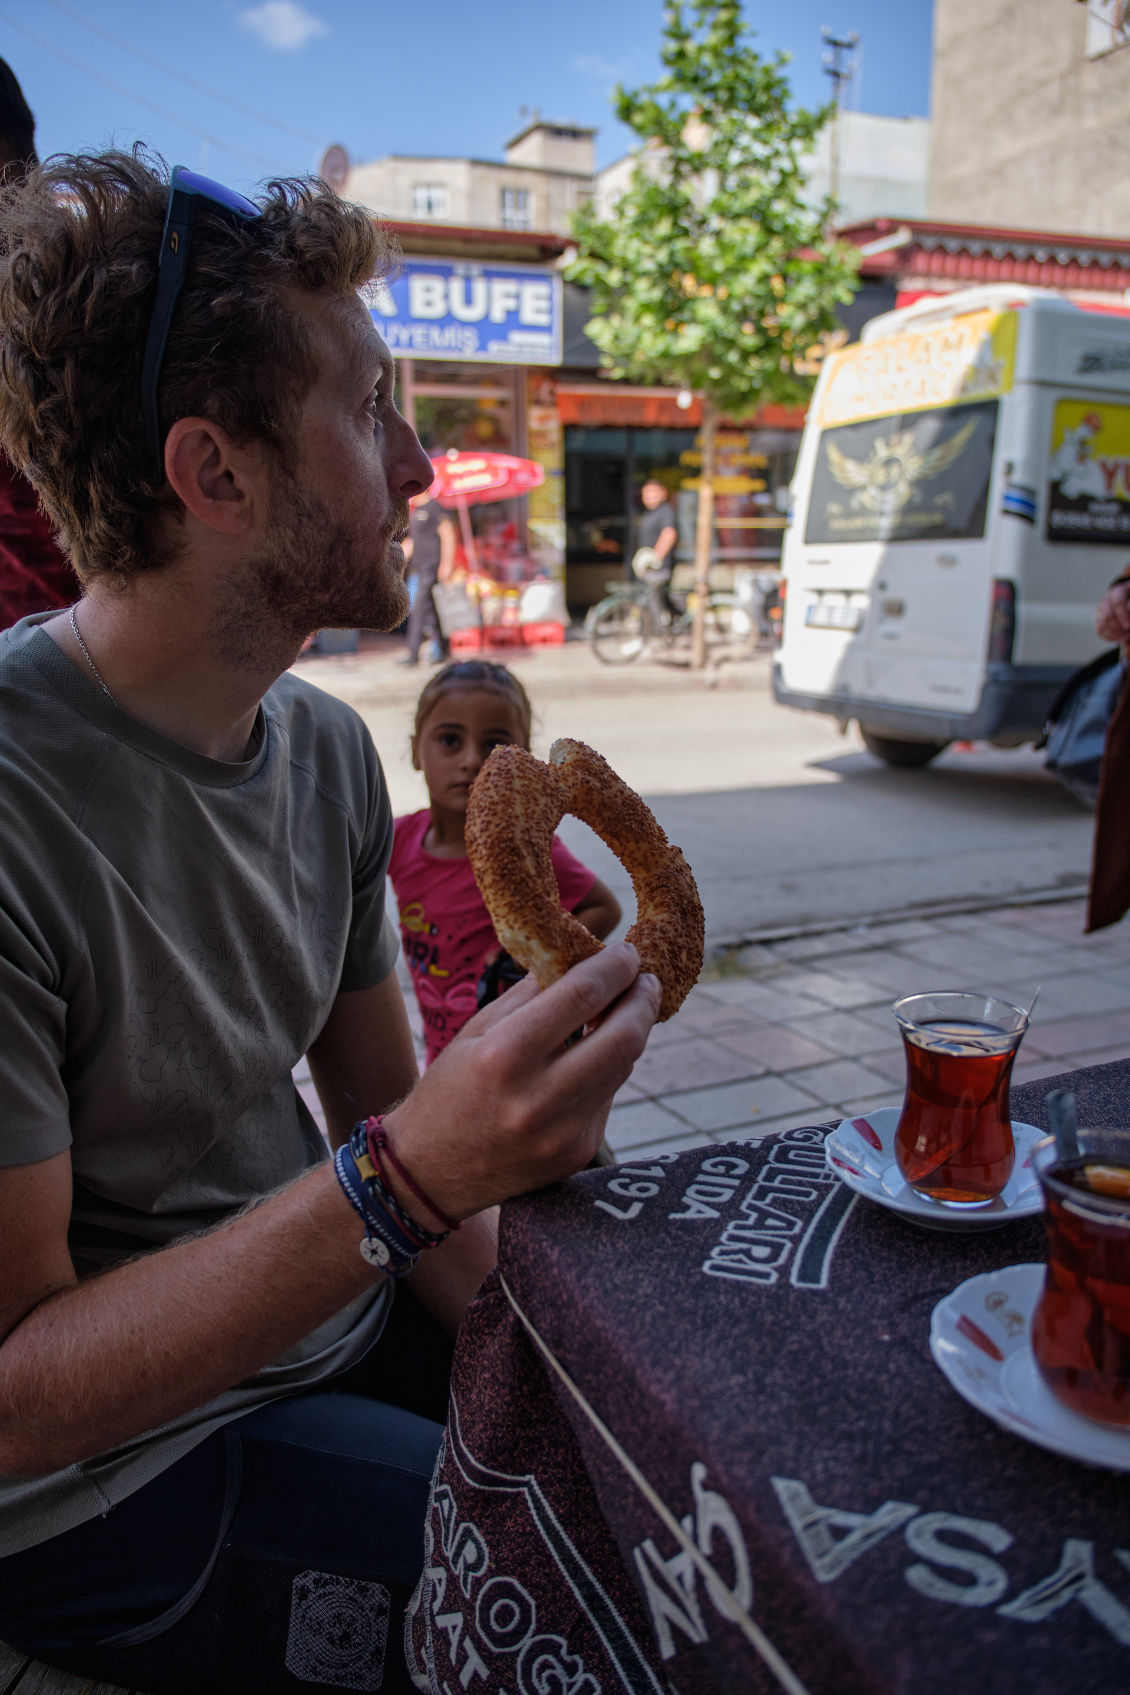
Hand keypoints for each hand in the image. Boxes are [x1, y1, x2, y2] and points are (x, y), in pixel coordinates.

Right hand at [385, 944, 659, 1219]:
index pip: (582, 997)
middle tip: (646, 980)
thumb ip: (530, 994)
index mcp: (504, 1056)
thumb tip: (580, 958)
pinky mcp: (576, 1152)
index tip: (627, 951)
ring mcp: (563, 1132)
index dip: (614, 967)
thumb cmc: (449, 1090)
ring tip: (623, 1010)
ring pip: (622, 1067)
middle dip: (642, 1000)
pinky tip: (593, 1057)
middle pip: (623, 1037)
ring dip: (630, 1031)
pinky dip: (607, 1069)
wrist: (429, 1172)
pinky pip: (607, 1096)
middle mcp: (538, 1098)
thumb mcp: (476, 1031)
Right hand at [1096, 578, 1129, 644]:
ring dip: (1114, 635)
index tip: (1128, 627)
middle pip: (1107, 615)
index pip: (1117, 602)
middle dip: (1117, 629)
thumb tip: (1128, 611)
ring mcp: (1102, 607)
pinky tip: (1118, 640)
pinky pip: (1100, 630)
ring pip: (1102, 623)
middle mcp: (1108, 597)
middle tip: (1127, 637)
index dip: (1122, 615)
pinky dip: (1109, 638)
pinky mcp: (1099, 617)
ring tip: (1124, 639)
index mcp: (1120, 590)